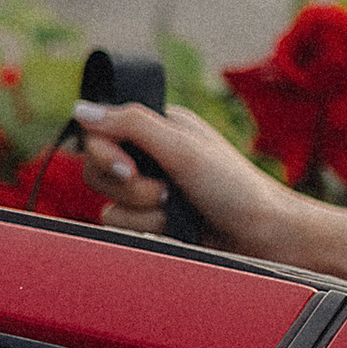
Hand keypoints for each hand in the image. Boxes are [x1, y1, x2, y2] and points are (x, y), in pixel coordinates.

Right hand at [70, 100, 297, 257]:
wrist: (265, 237)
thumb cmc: (235, 188)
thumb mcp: (183, 149)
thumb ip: (132, 125)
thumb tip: (80, 110)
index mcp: (158, 128)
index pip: (99, 132)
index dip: (104, 153)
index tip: (128, 168)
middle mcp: (150, 156)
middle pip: (96, 171)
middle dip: (129, 188)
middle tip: (165, 192)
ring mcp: (150, 191)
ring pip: (108, 204)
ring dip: (143, 213)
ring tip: (178, 211)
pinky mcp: (154, 222)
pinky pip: (122, 228)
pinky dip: (149, 229)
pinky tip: (178, 228)